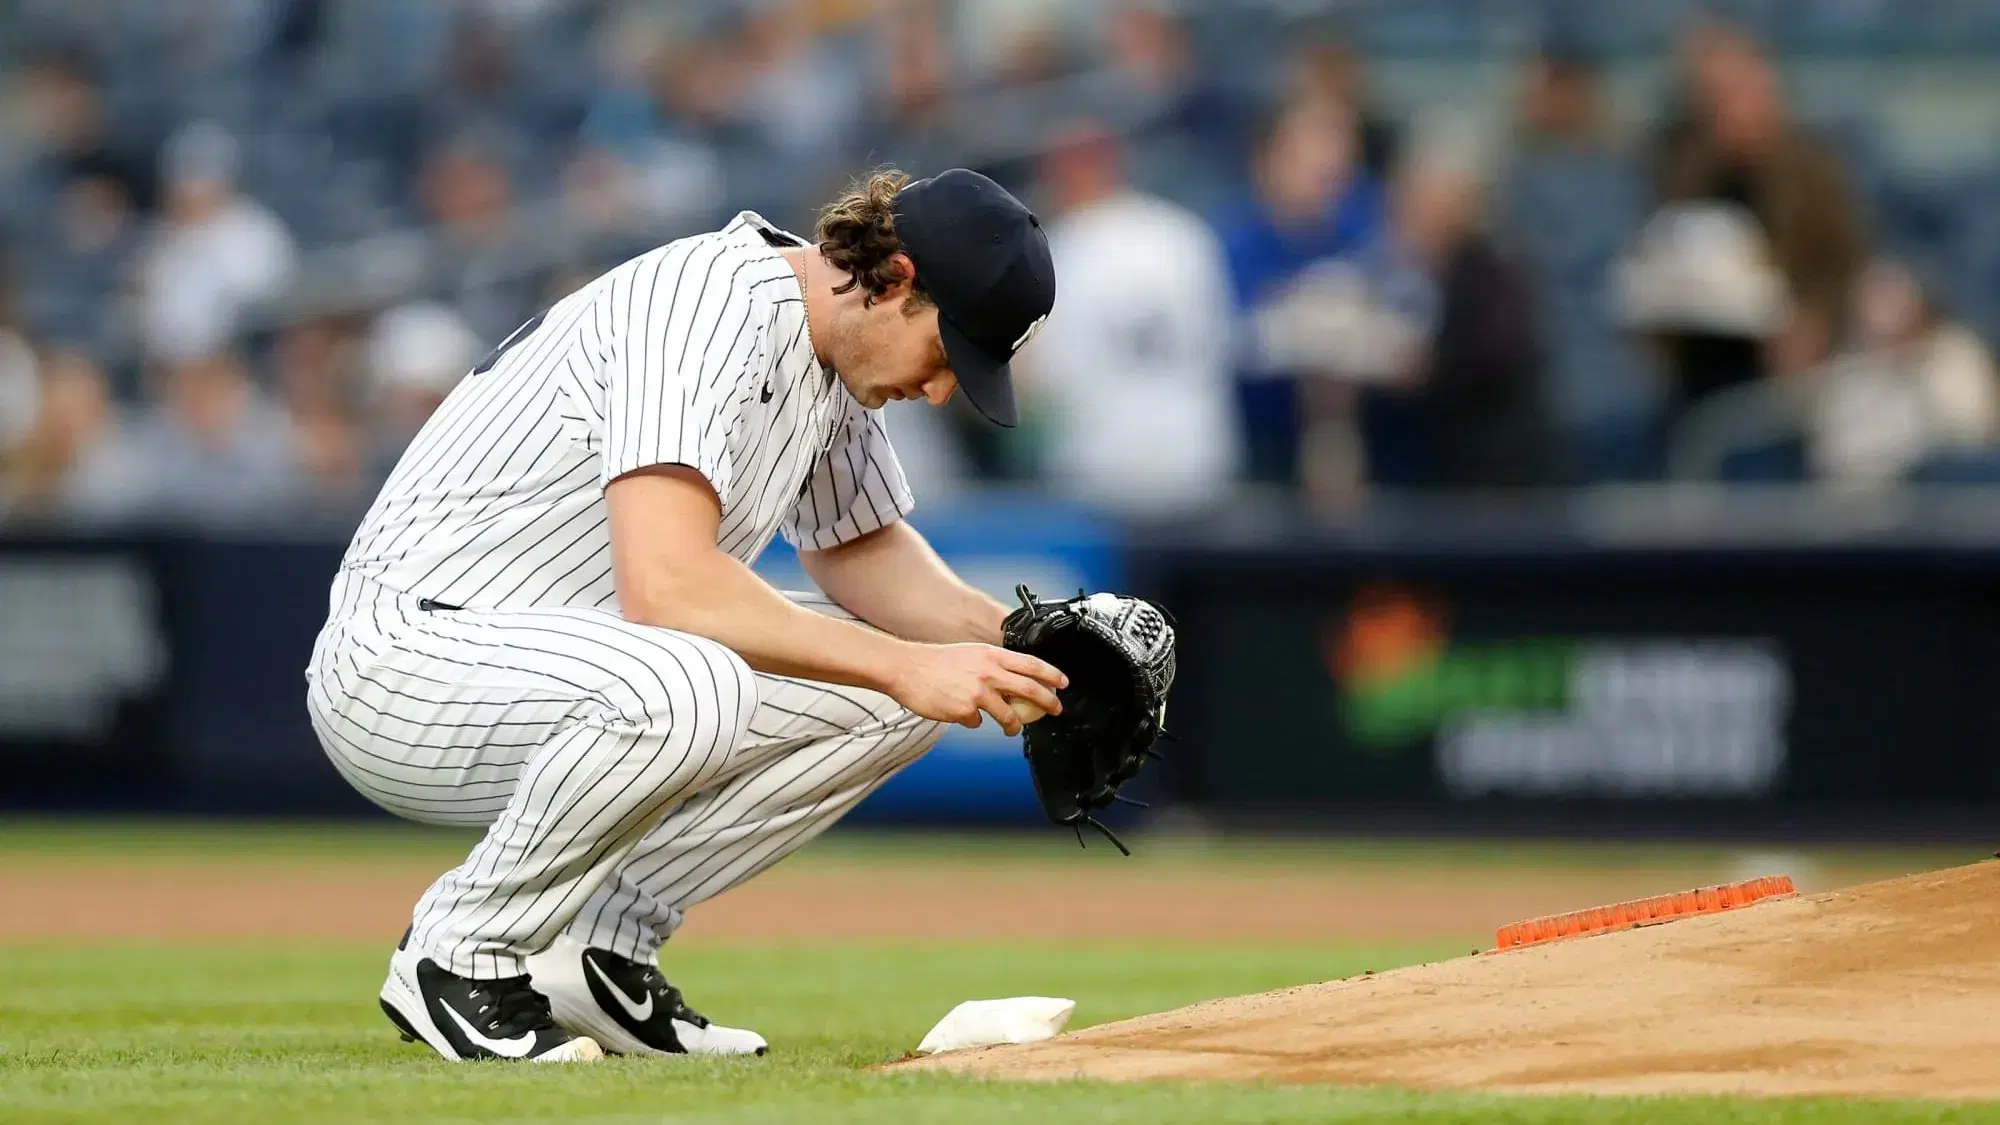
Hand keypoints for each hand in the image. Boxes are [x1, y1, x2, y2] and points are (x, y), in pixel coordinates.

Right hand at [884, 643, 1066, 734]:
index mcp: (991, 655)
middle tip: (1055, 710)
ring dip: (1013, 725)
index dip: (1052, 674)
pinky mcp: (965, 711)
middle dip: (1047, 702)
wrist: (907, 669)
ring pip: (1008, 715)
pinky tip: (963, 713)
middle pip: (1029, 689)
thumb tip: (1012, 680)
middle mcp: (988, 673)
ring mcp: (978, 693)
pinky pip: (977, 722)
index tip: (1063, 683)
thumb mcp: (971, 654)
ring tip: (1012, 728)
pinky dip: (973, 720)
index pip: (1031, 664)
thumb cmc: (936, 661)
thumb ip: (993, 665)